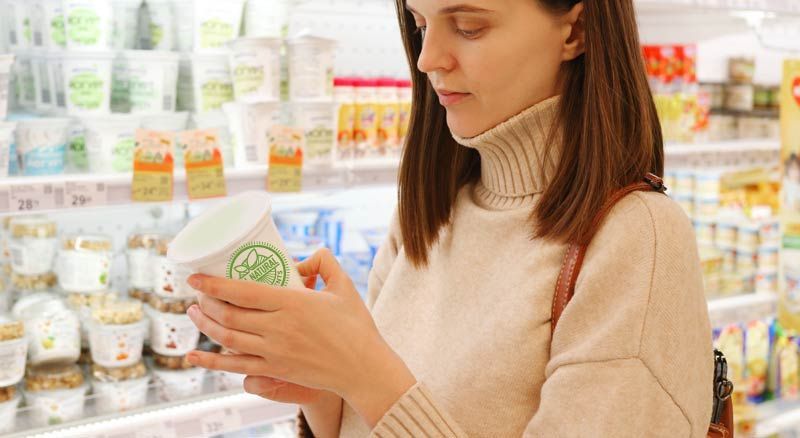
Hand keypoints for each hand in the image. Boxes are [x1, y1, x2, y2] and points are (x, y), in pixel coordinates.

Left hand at [185, 249, 416, 426]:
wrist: (364, 368)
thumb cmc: (357, 326)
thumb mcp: (344, 286)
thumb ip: (324, 263)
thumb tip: (301, 259)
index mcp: (293, 303)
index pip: (243, 292)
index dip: (214, 285)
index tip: (195, 278)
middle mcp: (279, 328)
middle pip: (230, 315)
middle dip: (206, 303)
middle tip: (197, 294)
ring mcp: (275, 352)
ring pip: (228, 338)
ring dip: (206, 325)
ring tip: (194, 313)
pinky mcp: (276, 371)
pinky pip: (237, 367)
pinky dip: (212, 361)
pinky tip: (194, 356)